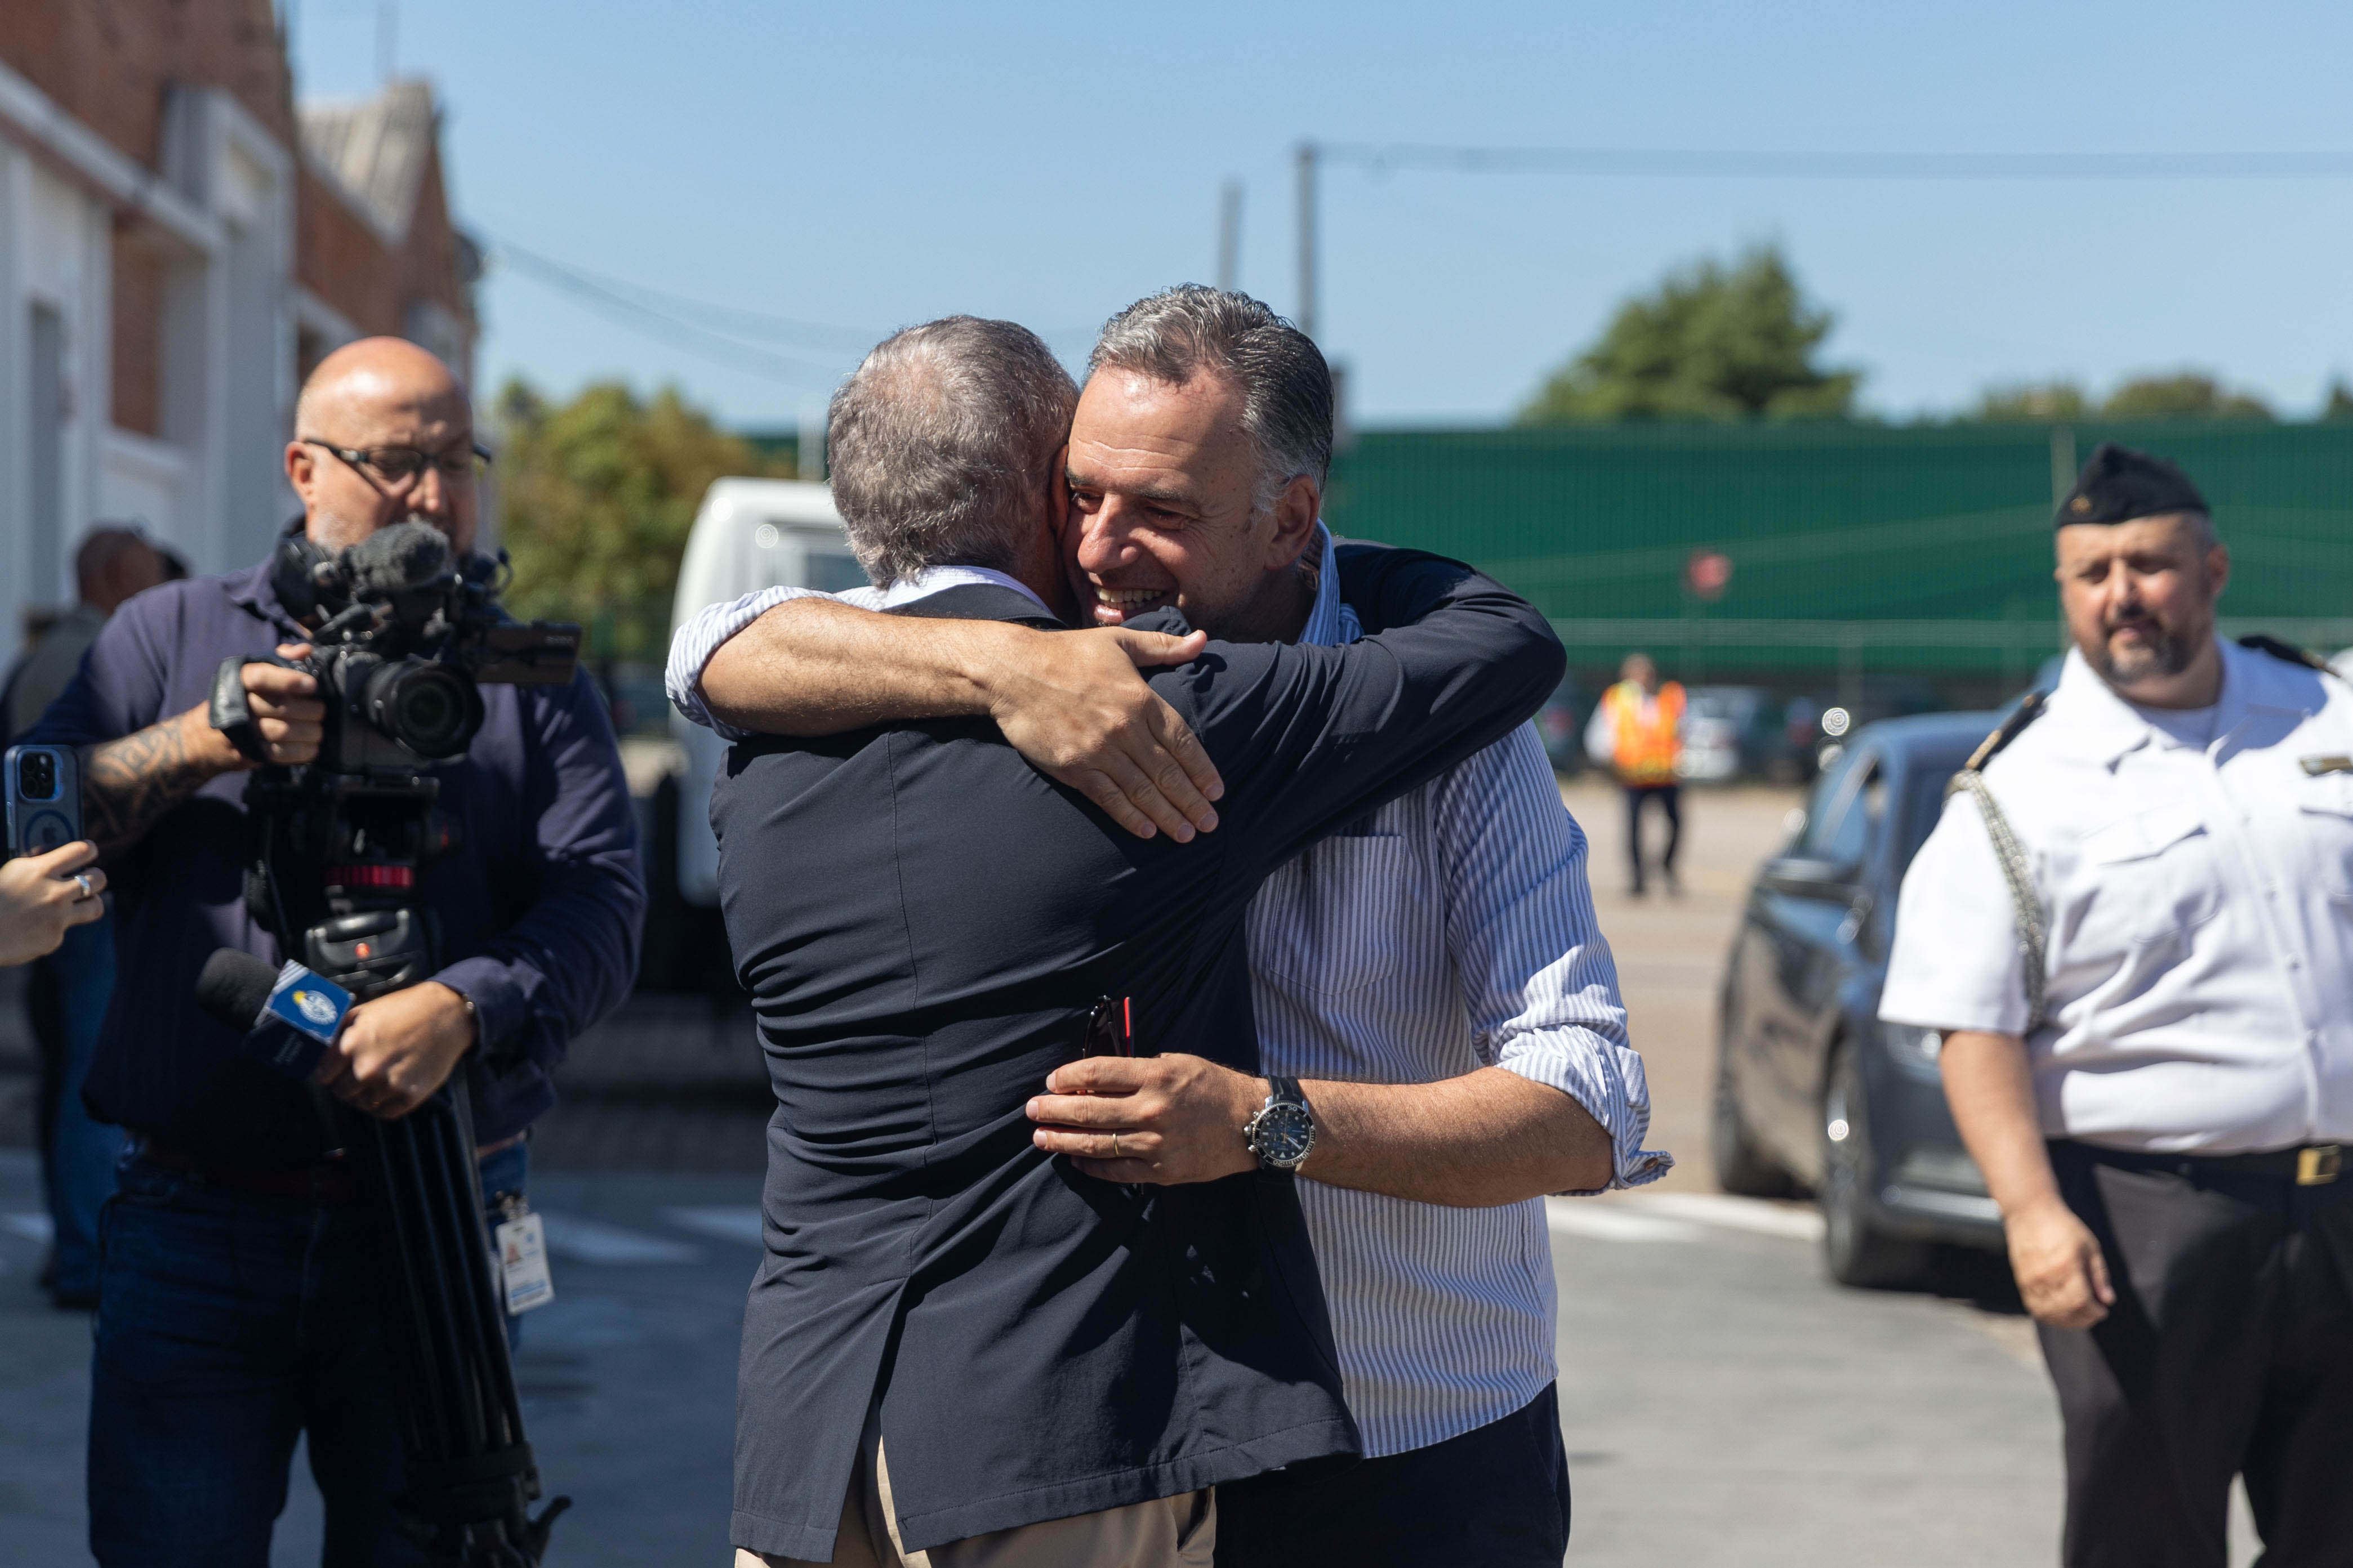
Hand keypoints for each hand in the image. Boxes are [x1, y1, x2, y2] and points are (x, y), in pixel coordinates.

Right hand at [0, 840, 105, 965]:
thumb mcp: (12, 871)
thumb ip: (36, 862)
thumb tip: (53, 854)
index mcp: (40, 870)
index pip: (83, 850)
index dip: (89, 850)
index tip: (89, 853)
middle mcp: (55, 893)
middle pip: (99, 879)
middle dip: (95, 878)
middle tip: (87, 880)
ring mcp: (58, 917)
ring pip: (96, 906)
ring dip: (90, 903)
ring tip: (78, 903)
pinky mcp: (54, 939)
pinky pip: (65, 929)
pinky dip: (55, 927)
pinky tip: (37, 926)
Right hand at [179, 642, 325, 773]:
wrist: (203, 738)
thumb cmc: (238, 699)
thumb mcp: (251, 674)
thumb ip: (279, 660)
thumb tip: (306, 650)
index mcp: (236, 680)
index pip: (261, 677)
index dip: (289, 680)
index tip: (312, 685)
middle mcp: (235, 704)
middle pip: (279, 707)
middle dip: (309, 710)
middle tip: (321, 711)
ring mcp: (239, 731)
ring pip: (282, 732)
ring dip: (309, 732)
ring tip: (318, 730)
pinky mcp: (246, 753)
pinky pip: (278, 754)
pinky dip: (301, 752)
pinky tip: (312, 747)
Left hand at [314, 981, 476, 1118]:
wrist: (446, 1015)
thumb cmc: (406, 1009)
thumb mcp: (364, 1012)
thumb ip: (339, 1033)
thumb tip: (318, 1049)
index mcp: (351, 1045)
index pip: (323, 1076)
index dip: (330, 1072)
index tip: (337, 1070)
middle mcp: (366, 1068)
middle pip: (341, 1093)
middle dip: (348, 1083)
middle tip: (362, 1072)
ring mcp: (388, 1084)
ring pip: (362, 1104)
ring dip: (367, 1094)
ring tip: (380, 1078)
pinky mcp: (409, 1096)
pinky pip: (385, 1113)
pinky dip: (385, 1104)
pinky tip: (392, 1087)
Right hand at [985, 627, 1223, 841]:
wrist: (1012, 671)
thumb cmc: (1067, 653)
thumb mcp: (1119, 641)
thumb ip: (1163, 646)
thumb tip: (1203, 640)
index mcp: (1140, 699)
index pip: (1182, 741)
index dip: (1202, 769)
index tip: (1217, 791)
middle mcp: (1124, 728)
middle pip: (1168, 772)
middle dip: (1192, 801)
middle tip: (1210, 824)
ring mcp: (1098, 751)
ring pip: (1142, 790)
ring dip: (1168, 815)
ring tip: (1187, 835)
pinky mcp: (1073, 767)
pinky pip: (1108, 797)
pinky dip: (1129, 816)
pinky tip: (1147, 832)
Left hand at [1027, 1053, 1264, 1184]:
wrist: (1252, 1124)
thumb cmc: (1213, 1088)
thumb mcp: (1177, 1063)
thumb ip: (1137, 1071)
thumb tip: (1092, 1082)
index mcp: (1156, 1076)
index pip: (1097, 1073)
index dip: (1068, 1077)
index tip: (1052, 1081)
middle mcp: (1152, 1110)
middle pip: (1088, 1109)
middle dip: (1053, 1109)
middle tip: (1032, 1109)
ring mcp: (1155, 1144)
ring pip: (1095, 1144)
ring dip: (1062, 1140)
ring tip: (1040, 1137)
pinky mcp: (1161, 1171)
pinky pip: (1115, 1171)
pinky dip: (1090, 1165)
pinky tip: (1074, 1159)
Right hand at [2006, 1194, 2114, 1327]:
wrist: (2029, 1212)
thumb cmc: (2063, 1226)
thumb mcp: (2090, 1246)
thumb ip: (2099, 1275)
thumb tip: (2108, 1300)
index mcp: (2066, 1265)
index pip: (2080, 1301)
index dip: (2094, 1311)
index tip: (2103, 1310)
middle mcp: (2046, 1275)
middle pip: (2065, 1310)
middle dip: (2084, 1319)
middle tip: (2094, 1315)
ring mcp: (2031, 1280)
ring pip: (2048, 1313)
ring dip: (2066, 1321)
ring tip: (2079, 1316)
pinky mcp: (2021, 1281)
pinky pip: (2035, 1307)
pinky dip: (2049, 1315)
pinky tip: (2061, 1312)